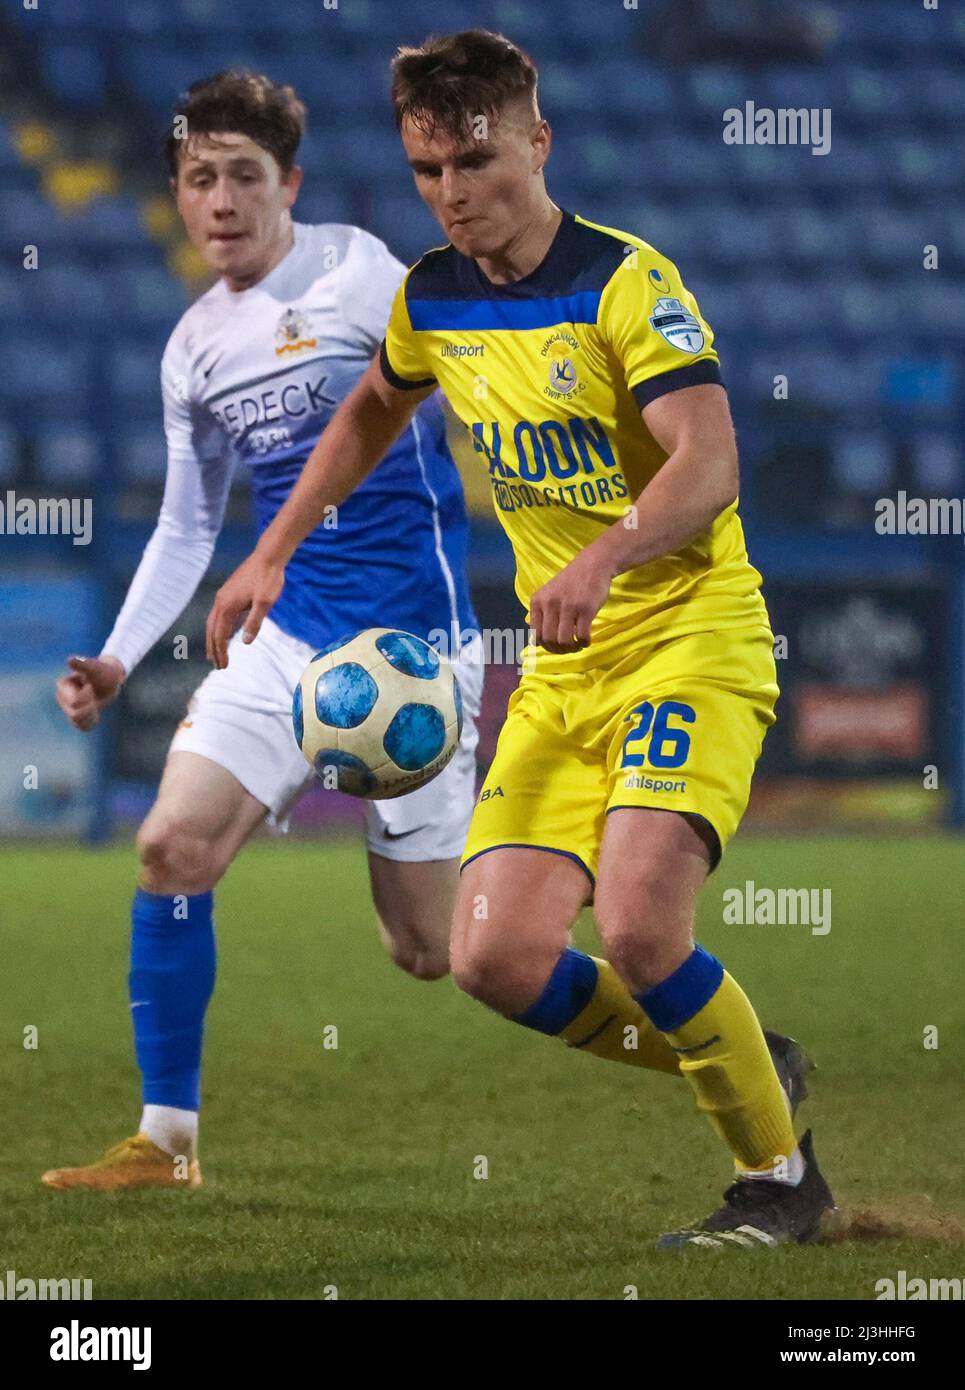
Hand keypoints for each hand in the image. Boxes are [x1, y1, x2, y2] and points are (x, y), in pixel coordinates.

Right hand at [55, 655, 124, 730]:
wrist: (110, 680)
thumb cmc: (102, 671)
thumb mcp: (95, 667)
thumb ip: (83, 664)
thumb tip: (70, 660)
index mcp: (62, 685)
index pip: (75, 702)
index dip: (88, 696)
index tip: (91, 686)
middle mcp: (62, 697)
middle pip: (76, 714)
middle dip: (90, 706)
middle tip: (94, 695)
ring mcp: (68, 708)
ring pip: (78, 722)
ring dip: (91, 714)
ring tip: (95, 703)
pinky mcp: (76, 717)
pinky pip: (83, 727)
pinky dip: (92, 721)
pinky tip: (96, 711)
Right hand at [205, 550, 285, 668]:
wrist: (268, 556)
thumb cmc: (269, 579)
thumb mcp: (265, 603)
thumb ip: (254, 622)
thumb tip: (244, 642)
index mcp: (227, 606)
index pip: (220, 636)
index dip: (221, 652)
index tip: (223, 666)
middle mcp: (221, 601)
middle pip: (212, 630)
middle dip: (214, 649)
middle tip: (217, 665)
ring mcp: (223, 595)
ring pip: (213, 621)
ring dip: (213, 638)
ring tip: (215, 653)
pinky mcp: (228, 591)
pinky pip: (218, 614)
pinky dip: (217, 626)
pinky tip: (224, 631)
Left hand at [529, 546, 614, 653]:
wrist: (592, 565)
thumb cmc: (571, 582)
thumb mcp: (549, 594)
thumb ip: (541, 614)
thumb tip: (535, 641)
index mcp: (538, 601)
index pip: (536, 634)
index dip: (545, 646)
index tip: (555, 646)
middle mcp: (550, 604)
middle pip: (549, 640)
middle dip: (559, 650)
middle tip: (568, 648)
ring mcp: (568, 607)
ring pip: (564, 641)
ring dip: (572, 648)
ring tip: (577, 645)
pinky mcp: (585, 609)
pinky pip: (582, 636)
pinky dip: (584, 643)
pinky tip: (586, 640)